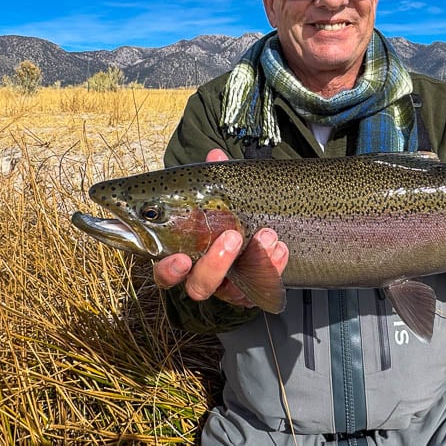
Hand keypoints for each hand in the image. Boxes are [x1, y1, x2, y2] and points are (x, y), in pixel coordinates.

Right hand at [152, 149, 288, 306]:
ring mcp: (228, 286)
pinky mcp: (252, 290)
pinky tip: (279, 248)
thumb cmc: (219, 215)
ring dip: (252, 263)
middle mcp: (201, 276)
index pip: (165, 274)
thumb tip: (215, 155)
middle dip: (216, 264)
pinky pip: (262, 286)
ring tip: (266, 235)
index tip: (181, 258)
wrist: (248, 229)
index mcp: (182, 256)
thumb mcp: (214, 197)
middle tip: (233, 236)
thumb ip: (212, 180)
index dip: (170, 270)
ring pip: (233, 290)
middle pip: (199, 286)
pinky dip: (272, 268)